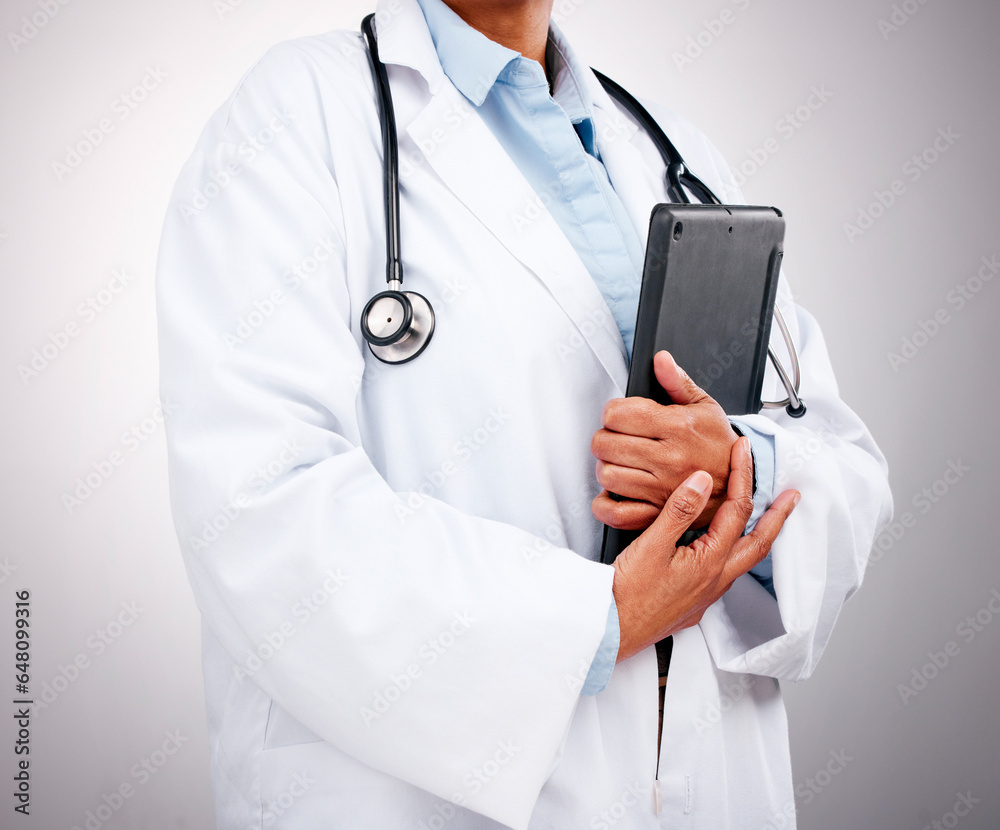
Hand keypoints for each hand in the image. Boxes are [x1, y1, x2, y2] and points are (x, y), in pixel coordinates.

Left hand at [592, 350, 740, 530]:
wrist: (742, 483)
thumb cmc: (719, 445)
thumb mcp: (705, 406)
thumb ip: (677, 382)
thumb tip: (661, 360)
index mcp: (677, 427)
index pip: (618, 414)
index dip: (612, 412)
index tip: (619, 415)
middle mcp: (668, 458)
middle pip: (605, 443)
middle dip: (605, 437)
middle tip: (616, 438)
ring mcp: (661, 488)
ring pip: (607, 474)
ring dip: (606, 467)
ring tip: (620, 462)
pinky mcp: (658, 513)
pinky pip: (616, 513)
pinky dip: (606, 505)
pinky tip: (614, 492)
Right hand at [613, 437, 798, 662]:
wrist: (611, 632)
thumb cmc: (626, 595)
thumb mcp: (651, 545)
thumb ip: (680, 510)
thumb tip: (703, 480)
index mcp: (710, 561)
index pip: (737, 510)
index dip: (743, 476)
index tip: (744, 451)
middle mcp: (715, 580)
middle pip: (758, 542)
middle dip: (777, 516)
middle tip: (792, 497)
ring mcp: (706, 594)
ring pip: (743, 559)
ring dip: (757, 535)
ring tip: (764, 519)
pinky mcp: (693, 603)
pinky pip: (724, 573)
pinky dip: (733, 552)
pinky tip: (719, 549)